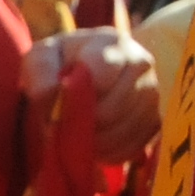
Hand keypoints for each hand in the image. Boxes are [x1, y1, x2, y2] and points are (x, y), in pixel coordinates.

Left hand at [22, 26, 158, 163]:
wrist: (78, 77)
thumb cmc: (57, 65)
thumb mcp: (39, 59)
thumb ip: (41, 71)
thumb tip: (55, 93)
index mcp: (111, 42)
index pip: (103, 71)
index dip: (79, 94)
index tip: (60, 100)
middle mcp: (140, 64)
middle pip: (114, 107)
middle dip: (82, 122)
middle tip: (60, 124)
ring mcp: (152, 93)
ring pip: (123, 130)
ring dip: (92, 141)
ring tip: (73, 133)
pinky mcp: (155, 121)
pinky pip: (133, 147)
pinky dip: (107, 153)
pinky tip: (91, 144)